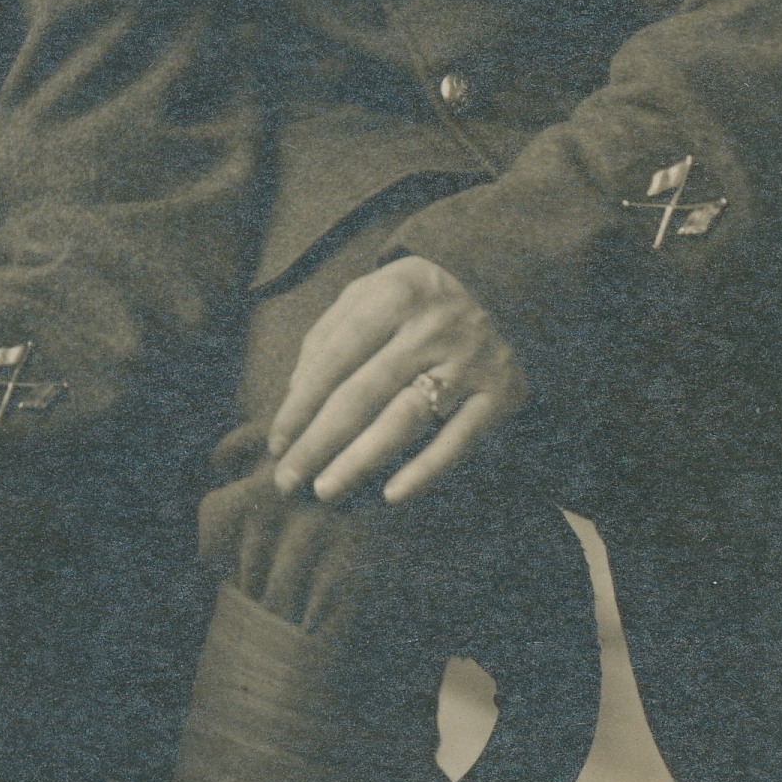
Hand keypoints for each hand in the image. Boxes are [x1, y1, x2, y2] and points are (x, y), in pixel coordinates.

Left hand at [267, 255, 529, 507]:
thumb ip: (328, 336)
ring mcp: (470, 361)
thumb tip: (296, 396)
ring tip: (325, 490)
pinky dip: (424, 470)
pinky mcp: (501, 393)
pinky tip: (390, 495)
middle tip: (287, 480)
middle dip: (319, 441)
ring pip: (405, 419)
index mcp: (394, 295)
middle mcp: (433, 326)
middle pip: (363, 393)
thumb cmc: (414, 301)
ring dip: (360, 459)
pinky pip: (457, 441)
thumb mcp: (369, 293)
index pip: (334, 358)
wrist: (505, 286)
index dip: (300, 405)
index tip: (277, 444)